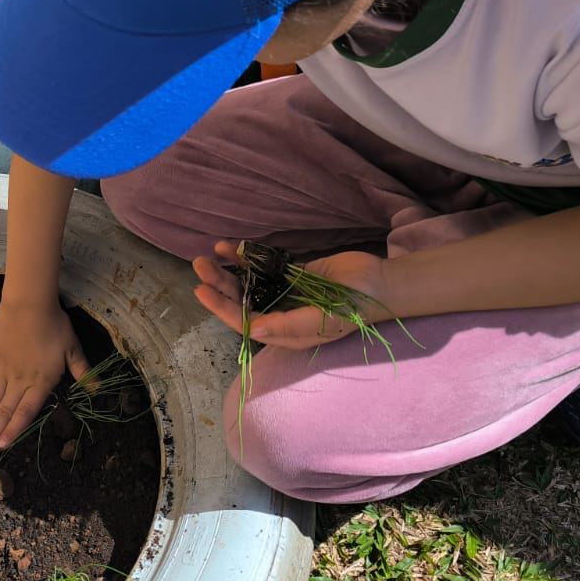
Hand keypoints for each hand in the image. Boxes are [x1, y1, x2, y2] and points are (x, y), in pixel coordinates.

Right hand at [0, 298, 88, 455]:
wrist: (29, 303)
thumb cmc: (54, 325)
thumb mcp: (73, 349)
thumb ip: (84, 372)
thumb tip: (99, 391)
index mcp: (41, 381)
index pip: (25, 412)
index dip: (13, 430)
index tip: (2, 447)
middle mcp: (19, 380)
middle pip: (4, 412)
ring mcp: (2, 371)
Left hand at [192, 241, 393, 350]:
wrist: (380, 284)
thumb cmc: (353, 309)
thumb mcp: (321, 321)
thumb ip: (286, 326)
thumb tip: (253, 330)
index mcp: (284, 333)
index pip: (244, 321)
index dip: (221, 307)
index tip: (201, 290)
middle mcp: (281, 314)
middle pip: (241, 301)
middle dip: (219, 285)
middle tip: (199, 265)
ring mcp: (286, 293)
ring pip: (249, 283)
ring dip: (228, 271)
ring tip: (207, 255)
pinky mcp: (294, 274)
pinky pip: (264, 267)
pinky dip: (248, 258)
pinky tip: (231, 247)